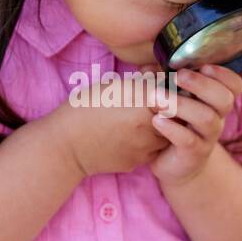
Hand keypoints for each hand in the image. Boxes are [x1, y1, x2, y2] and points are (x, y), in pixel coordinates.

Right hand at [47, 91, 169, 178]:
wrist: (65, 146)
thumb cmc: (83, 109)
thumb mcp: (111, 86)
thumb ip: (140, 82)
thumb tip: (158, 77)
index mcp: (144, 103)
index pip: (173, 93)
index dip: (171, 89)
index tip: (165, 87)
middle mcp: (150, 127)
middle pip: (176, 117)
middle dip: (170, 110)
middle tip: (156, 104)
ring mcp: (145, 148)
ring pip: (167, 136)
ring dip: (162, 128)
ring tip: (143, 121)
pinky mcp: (137, 163)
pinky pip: (151, 151)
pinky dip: (148, 144)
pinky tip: (131, 137)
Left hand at [141, 63, 241, 185]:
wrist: (172, 164)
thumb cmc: (172, 124)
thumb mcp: (170, 99)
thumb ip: (163, 80)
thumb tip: (147, 66)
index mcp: (215, 101)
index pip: (235, 85)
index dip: (224, 74)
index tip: (204, 66)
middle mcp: (217, 118)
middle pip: (224, 99)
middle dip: (202, 84)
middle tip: (178, 77)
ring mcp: (207, 138)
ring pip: (207, 119)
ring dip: (182, 105)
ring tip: (157, 98)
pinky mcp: (194, 154)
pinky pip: (189, 140)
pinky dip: (172, 129)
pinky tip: (157, 121)